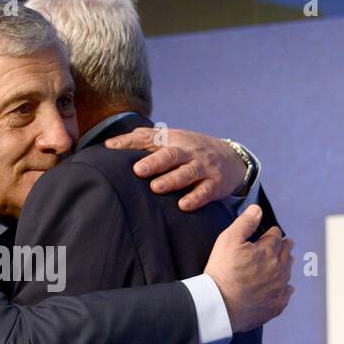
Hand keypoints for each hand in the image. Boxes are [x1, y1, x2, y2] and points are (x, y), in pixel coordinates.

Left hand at [104, 127, 246, 211]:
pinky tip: (183, 205)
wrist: (233, 159)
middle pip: (171, 154)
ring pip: (187, 173)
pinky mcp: (215, 185)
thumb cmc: (191, 150)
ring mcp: (202, 168)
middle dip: (154, 162)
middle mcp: (188, 152)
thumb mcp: (172, 139)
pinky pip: (205, 192)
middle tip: (138, 170)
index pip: (150, 138)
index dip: (130, 142)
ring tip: (156, 187)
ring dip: (172, 180)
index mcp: (174, 140)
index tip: (111, 148)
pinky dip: (195, 198)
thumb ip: (144, 140)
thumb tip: (110, 144)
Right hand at [204, 205, 293, 331]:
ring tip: (283, 263)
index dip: (272, 233)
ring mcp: (279, 288)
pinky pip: (286, 294)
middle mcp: (279, 268)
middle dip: (284, 247)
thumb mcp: (228, 240)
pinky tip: (283, 287)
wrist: (220, 304)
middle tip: (285, 244)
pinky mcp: (276, 304)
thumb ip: (245, 222)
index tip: (271, 233)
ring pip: (288, 272)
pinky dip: (285, 288)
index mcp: (269, 250)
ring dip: (286, 265)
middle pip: (287, 252)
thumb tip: (257, 209)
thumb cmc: (222, 271)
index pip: (276, 236)